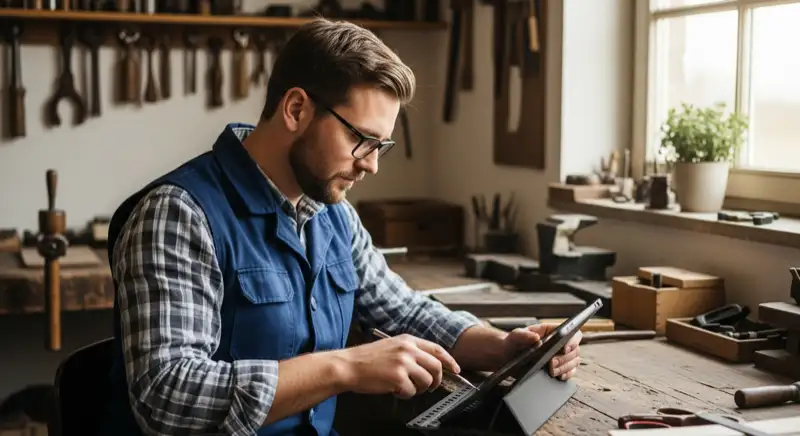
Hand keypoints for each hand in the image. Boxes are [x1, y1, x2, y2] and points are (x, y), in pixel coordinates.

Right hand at [337, 334, 460, 398]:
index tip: (456, 369)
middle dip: (437, 380)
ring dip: (419, 388)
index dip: (450, 360)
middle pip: (436, 366)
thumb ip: (410, 351)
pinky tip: (394, 389)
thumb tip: (428, 364)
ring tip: (405, 387)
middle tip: (431, 386)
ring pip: (427, 381)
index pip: (437, 349)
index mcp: (407, 340)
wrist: (348, 365)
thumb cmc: (366, 359)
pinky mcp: (398, 377)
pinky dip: (405, 394)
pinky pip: (412, 391)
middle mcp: (408, 349)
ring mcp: (404, 363)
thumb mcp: (391, 346)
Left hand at [502, 325, 581, 380]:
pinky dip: (567, 374)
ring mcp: (561, 356)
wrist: (509, 358)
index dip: (572, 340)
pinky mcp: (560, 368)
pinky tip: (559, 376)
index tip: (565, 348)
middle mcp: (560, 343)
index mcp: (552, 331)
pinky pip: (571, 372)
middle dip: (565, 358)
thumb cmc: (514, 343)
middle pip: (574, 350)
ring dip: (565, 367)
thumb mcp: (515, 337)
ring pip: (574, 361)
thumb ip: (523, 335)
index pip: (571, 332)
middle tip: (552, 363)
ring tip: (551, 371)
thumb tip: (535, 338)